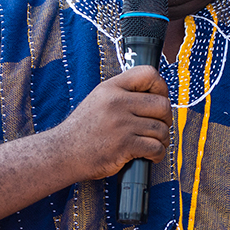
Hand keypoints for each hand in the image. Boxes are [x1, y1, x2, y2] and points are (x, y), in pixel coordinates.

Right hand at [53, 66, 172, 180]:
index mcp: (111, 88)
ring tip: (155, 143)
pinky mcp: (123, 145)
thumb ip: (123, 94)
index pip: (148, 73)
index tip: (159, 99)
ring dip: (163, 139)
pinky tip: (150, 155)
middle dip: (166, 118)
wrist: (63, 152)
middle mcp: (116, 102)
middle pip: (162, 104)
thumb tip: (155, 95)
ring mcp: (120, 124)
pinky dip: (158, 154)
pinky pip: (156, 147)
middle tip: (160, 126)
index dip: (161, 87)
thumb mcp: (99, 99)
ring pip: (160, 129)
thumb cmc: (83, 129)